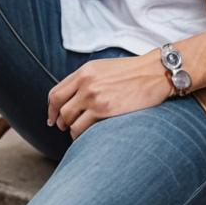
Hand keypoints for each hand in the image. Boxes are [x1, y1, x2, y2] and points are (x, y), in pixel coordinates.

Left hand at [46, 49, 173, 140]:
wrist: (154, 73)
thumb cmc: (132, 72)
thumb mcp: (104, 68)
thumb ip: (86, 79)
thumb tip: (72, 97)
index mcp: (84, 72)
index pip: (56, 92)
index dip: (51, 108)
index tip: (52, 118)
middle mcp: (86, 84)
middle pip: (59, 108)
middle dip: (58, 121)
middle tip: (62, 127)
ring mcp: (94, 97)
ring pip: (68, 121)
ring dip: (70, 129)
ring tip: (78, 132)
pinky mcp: (104, 111)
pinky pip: (81, 129)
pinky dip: (80, 136)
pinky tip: (87, 137)